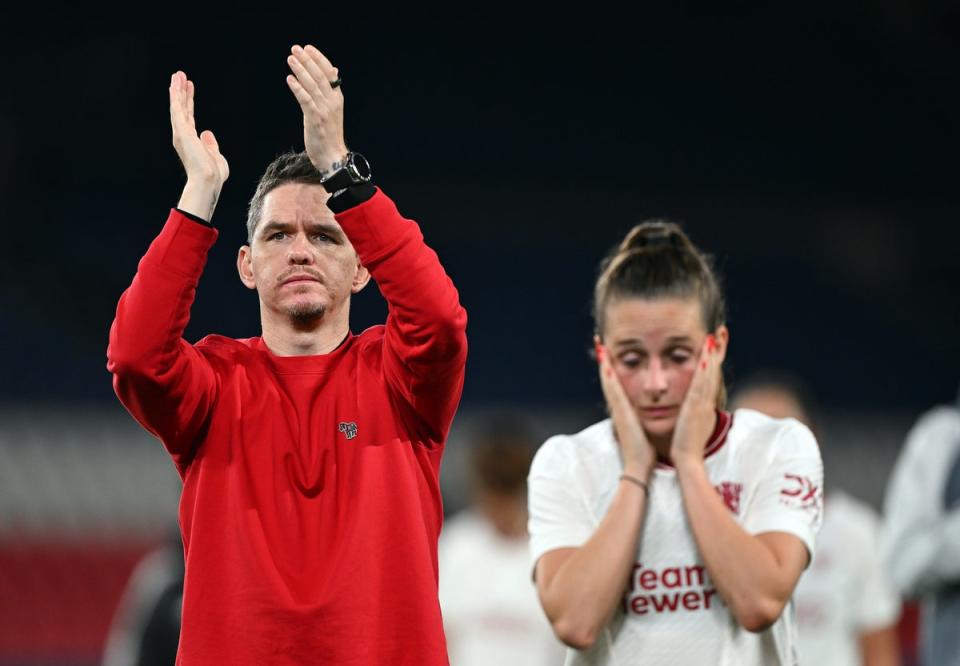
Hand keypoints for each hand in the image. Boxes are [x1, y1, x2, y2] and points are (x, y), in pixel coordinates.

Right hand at [169, 71, 228, 219]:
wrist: (208, 180)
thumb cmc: (213, 174)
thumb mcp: (215, 156)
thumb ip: (211, 144)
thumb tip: (207, 132)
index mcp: (191, 141)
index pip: (189, 116)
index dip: (188, 102)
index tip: (189, 88)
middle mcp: (183, 135)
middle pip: (182, 108)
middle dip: (181, 92)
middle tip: (180, 76)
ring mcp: (181, 132)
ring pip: (178, 106)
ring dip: (177, 89)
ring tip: (178, 74)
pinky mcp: (181, 130)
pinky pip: (177, 109)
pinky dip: (175, 96)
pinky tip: (175, 84)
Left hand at [286, 45, 347, 174]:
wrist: (332, 156)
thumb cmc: (329, 134)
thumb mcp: (333, 109)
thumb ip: (330, 91)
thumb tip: (334, 71)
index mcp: (337, 98)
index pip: (329, 73)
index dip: (318, 59)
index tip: (308, 48)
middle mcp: (332, 102)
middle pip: (319, 76)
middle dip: (307, 61)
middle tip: (296, 48)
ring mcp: (324, 110)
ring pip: (312, 86)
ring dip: (300, 70)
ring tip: (291, 59)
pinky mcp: (315, 119)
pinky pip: (305, 100)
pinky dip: (298, 88)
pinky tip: (290, 79)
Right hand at [596, 339, 655, 479]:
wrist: (638, 466)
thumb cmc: (643, 452)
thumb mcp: (642, 432)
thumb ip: (642, 423)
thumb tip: (650, 418)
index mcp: (625, 411)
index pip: (616, 386)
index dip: (612, 370)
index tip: (609, 355)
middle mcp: (618, 407)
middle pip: (609, 380)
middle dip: (604, 361)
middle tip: (600, 343)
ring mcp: (617, 409)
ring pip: (608, 381)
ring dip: (603, 363)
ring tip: (600, 346)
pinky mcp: (619, 412)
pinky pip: (612, 389)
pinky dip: (607, 375)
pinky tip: (605, 362)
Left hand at [670, 335, 720, 465]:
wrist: (688, 461)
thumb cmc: (687, 446)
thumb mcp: (694, 425)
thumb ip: (696, 415)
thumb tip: (697, 410)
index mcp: (705, 404)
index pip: (712, 375)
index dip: (715, 358)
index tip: (718, 341)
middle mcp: (706, 401)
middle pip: (715, 370)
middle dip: (718, 350)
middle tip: (722, 331)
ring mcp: (702, 404)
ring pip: (709, 375)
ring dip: (712, 355)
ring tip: (714, 337)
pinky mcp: (695, 408)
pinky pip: (700, 385)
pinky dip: (703, 371)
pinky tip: (704, 357)